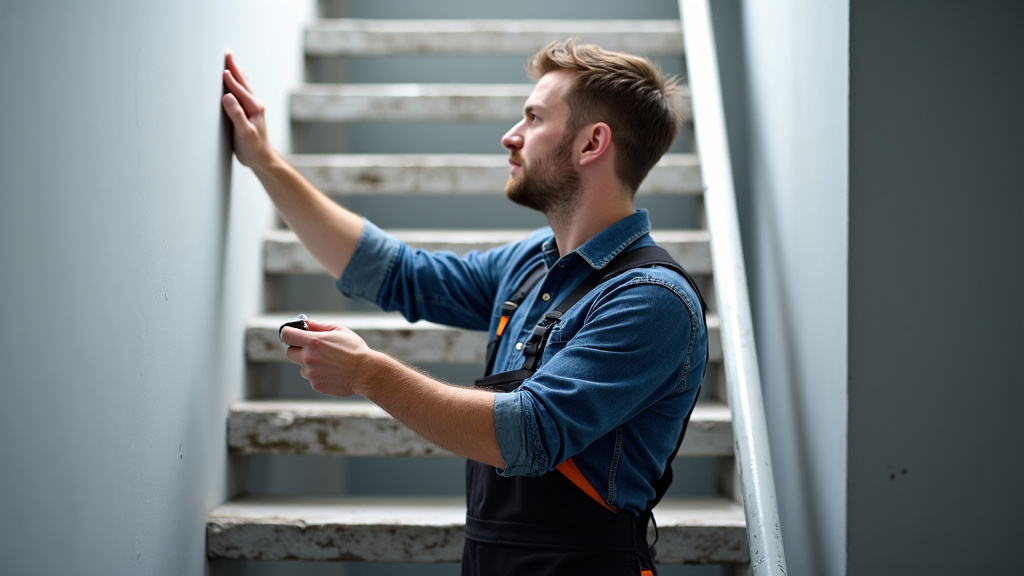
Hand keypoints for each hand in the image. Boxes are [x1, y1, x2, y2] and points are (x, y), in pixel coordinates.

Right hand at [221, 52, 275, 168]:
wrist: (261, 159)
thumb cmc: (253, 148)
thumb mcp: (244, 132)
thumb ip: (236, 114)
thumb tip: (228, 96)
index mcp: (254, 108)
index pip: (239, 89)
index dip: (230, 79)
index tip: (222, 68)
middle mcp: (255, 105)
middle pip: (243, 83)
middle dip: (234, 69)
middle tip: (228, 54)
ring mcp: (252, 109)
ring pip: (243, 87)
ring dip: (236, 74)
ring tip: (230, 63)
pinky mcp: (248, 114)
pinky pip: (242, 94)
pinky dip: (237, 85)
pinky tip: (234, 84)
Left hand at [281, 318, 376, 396]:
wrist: (366, 372)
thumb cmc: (355, 349)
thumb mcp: (339, 330)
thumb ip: (320, 326)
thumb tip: (307, 323)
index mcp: (313, 341)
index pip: (286, 335)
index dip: (288, 333)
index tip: (292, 334)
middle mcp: (308, 357)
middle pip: (289, 353)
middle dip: (298, 350)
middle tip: (312, 349)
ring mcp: (311, 373)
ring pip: (302, 367)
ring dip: (310, 364)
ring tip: (329, 363)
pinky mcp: (316, 385)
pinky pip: (312, 378)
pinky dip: (319, 375)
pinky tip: (333, 372)